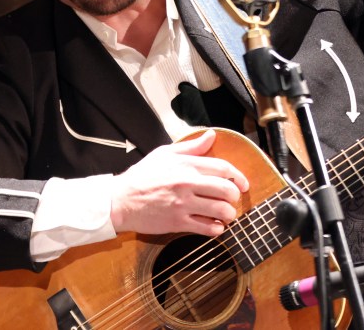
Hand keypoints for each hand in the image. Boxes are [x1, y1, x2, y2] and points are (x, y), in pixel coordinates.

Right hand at [109, 129, 248, 236]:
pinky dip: (217, 229)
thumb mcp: (164, 154)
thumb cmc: (142, 176)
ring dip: (228, 214)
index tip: (243, 184)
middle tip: (230, 199)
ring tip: (224, 214)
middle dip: (234, 196)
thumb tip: (211, 136)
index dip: (238, 176)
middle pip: (227, 190)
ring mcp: (183, 204)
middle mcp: (187, 183)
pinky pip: (208, 228)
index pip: (223, 168)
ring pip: (222, 211)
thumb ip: (191, 146)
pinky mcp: (178, 222)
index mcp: (185, 165)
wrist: (121, 200)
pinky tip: (213, 225)